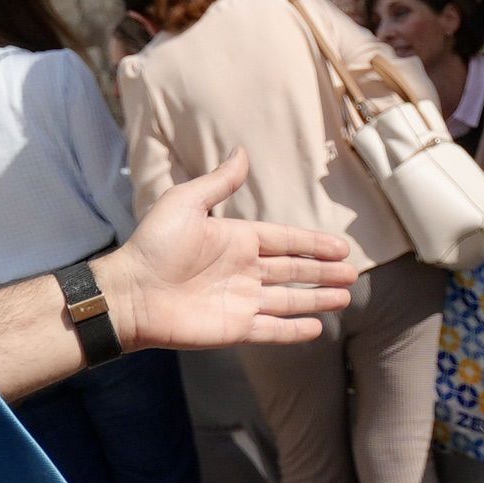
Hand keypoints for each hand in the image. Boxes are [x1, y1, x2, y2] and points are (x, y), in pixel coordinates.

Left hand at [110, 154, 360, 349]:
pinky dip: (294, 331)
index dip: (313, 244)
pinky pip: (272, 330)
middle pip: (294, 271)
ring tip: (344, 297)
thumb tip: (242, 151)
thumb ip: (219, 183)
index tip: (341, 247)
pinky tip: (317, 329)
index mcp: (237, 240)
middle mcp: (244, 271)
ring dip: (317, 299)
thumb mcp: (186, 203)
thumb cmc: (154, 244)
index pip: (286, 241)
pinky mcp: (235, 329)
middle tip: (352, 274)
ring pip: (290, 300)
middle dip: (323, 272)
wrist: (131, 292)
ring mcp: (242, 302)